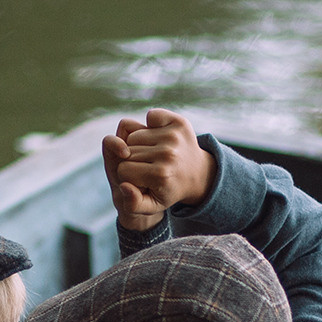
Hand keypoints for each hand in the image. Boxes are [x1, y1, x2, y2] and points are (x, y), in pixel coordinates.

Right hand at [102, 109, 214, 230]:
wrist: (198, 174)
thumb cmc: (169, 190)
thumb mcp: (152, 206)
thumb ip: (133, 204)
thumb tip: (123, 186)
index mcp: (160, 175)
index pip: (123, 170)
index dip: (127, 176)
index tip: (140, 179)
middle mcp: (167, 154)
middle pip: (128, 152)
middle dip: (132, 160)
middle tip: (147, 166)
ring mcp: (174, 136)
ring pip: (135, 135)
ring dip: (138, 144)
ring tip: (151, 154)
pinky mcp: (179, 122)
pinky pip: (152, 115)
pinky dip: (151, 123)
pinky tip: (158, 136)